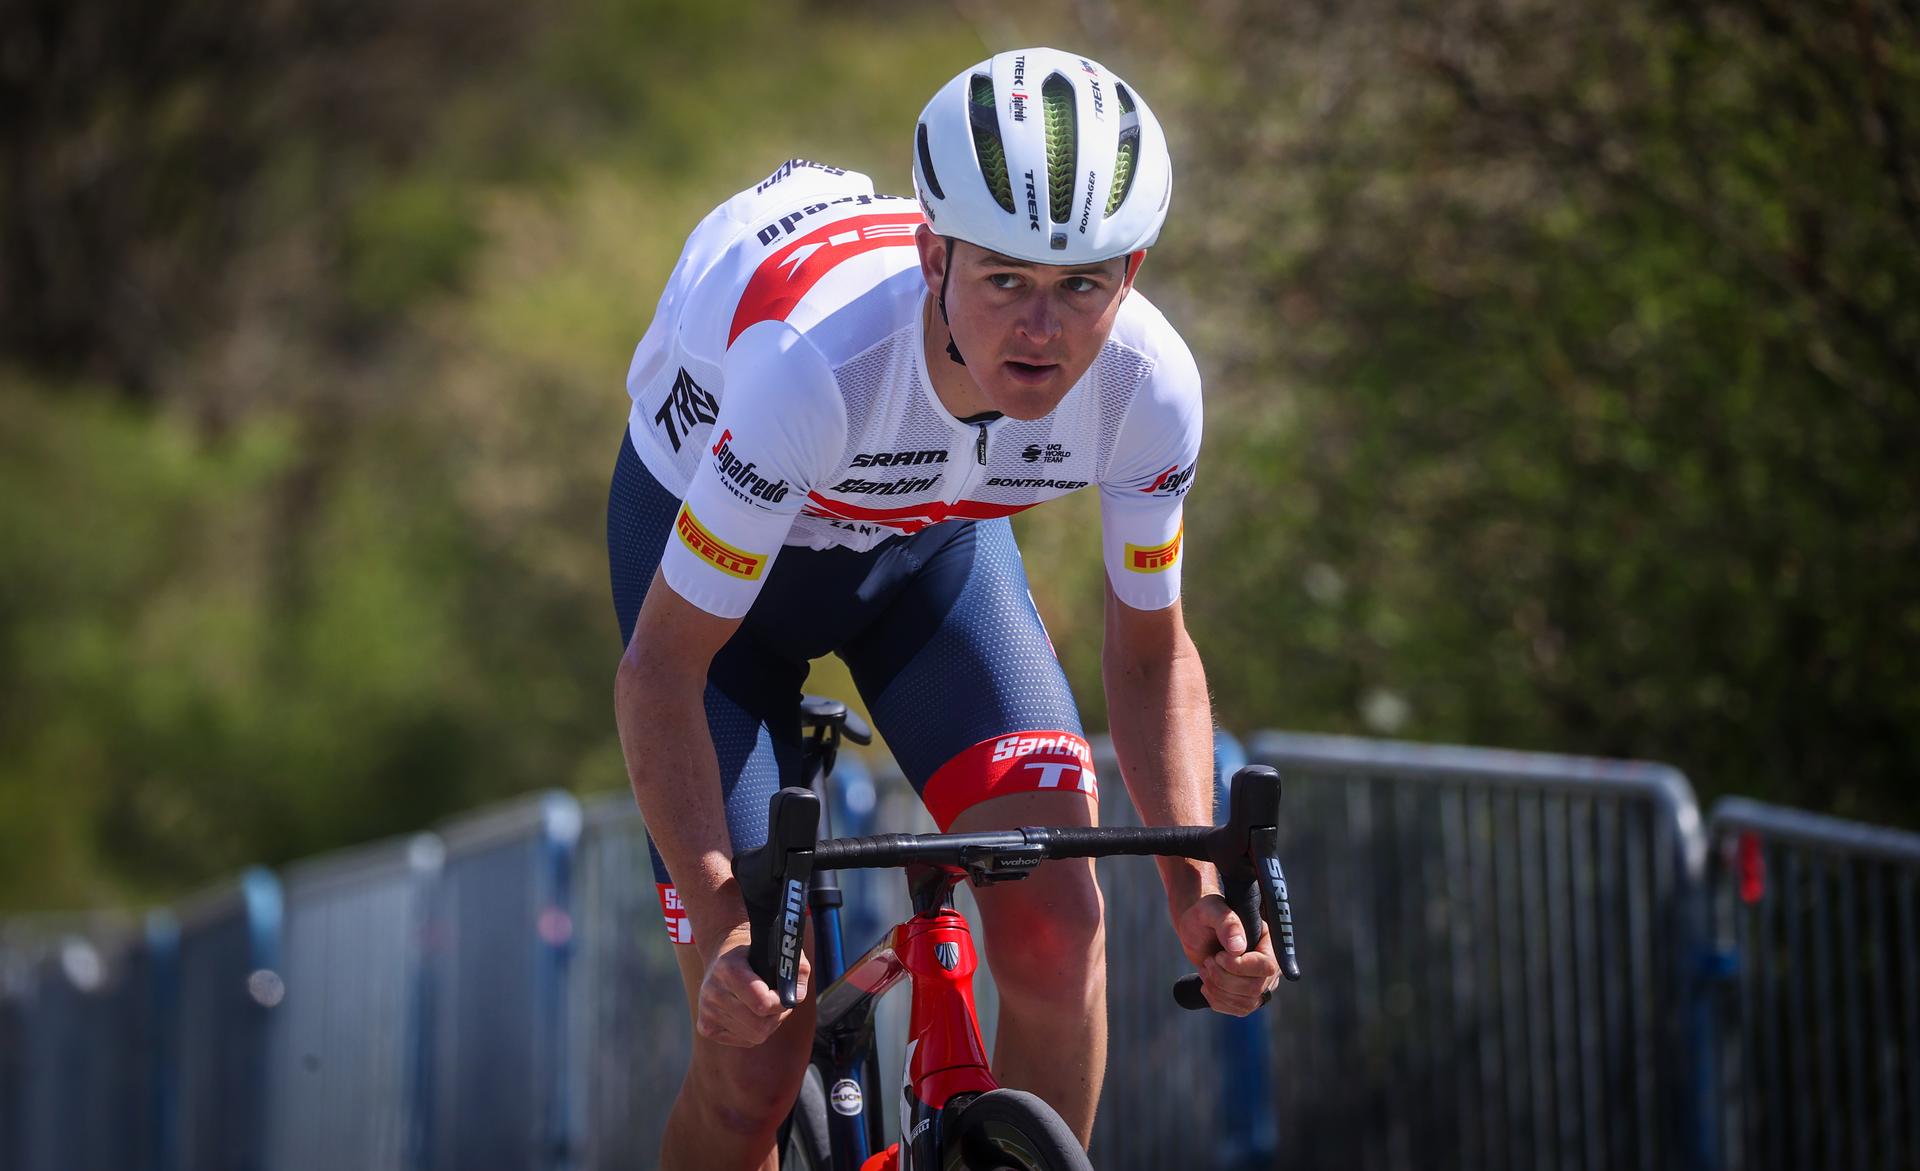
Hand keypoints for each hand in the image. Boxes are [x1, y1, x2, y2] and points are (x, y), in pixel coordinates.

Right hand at [694, 925, 808, 1046]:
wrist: (722, 956)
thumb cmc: (756, 954)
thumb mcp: (778, 951)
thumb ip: (796, 969)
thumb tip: (797, 996)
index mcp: (728, 969)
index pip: (762, 1003)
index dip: (781, 1003)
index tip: (786, 994)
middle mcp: (713, 991)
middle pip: (759, 1026)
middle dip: (777, 1016)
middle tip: (779, 1003)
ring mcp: (707, 1011)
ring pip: (754, 1036)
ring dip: (768, 1024)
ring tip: (767, 1006)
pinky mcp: (706, 1027)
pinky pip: (744, 1041)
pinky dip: (755, 1031)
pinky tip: (752, 1014)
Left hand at [1174, 893, 1278, 1015]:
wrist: (1196, 929)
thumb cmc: (1206, 915)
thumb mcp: (1211, 910)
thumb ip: (1227, 923)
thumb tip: (1238, 948)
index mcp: (1268, 941)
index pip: (1267, 966)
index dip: (1240, 967)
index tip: (1219, 955)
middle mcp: (1269, 964)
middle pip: (1255, 988)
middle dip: (1224, 978)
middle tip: (1209, 961)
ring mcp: (1260, 981)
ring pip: (1247, 1003)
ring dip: (1218, 989)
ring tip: (1206, 969)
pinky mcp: (1247, 994)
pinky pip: (1239, 1010)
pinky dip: (1217, 1000)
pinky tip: (1207, 984)